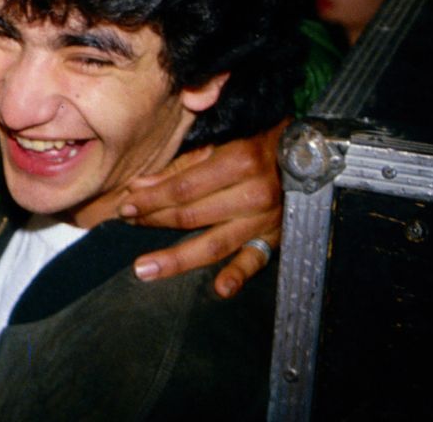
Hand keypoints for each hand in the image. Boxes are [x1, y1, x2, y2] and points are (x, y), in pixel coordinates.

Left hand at [119, 117, 286, 297]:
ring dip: (177, 259)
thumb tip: (138, 187)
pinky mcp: (276, 238)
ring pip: (214, 244)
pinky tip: (221, 289)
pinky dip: (239, 275)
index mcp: (238, 162)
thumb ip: (179, 167)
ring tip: (146, 270)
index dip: (151, 199)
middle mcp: (253, 194)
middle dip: (154, 222)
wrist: (306, 155)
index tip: (125, 206)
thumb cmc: (255, 144)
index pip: (183, 188)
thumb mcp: (219, 145)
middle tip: (127, 227)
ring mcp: (265, 220)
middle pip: (193, 216)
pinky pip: (256, 259)